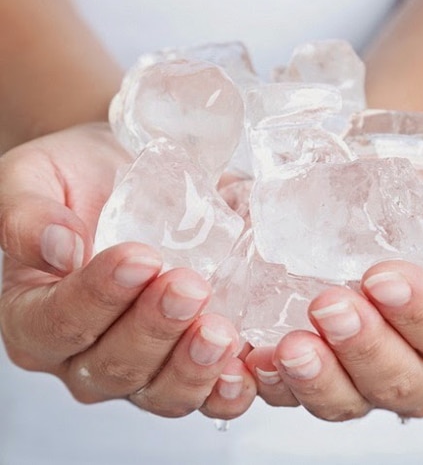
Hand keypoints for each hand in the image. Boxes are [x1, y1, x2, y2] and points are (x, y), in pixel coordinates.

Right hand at [0, 123, 255, 419]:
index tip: (139, 259)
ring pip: (162, 391)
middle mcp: (86, 352)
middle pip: (114, 366)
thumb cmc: (79, 180)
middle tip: (188, 288)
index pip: (57, 323)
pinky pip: (207, 394)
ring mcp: (142, 364)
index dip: (98, 297)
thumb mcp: (36, 178)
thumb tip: (56, 248)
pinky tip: (245, 365)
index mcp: (37, 315)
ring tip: (219, 330)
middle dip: (155, 329)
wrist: (129, 179)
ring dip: (193, 366)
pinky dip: (228, 389)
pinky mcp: (188, 359)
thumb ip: (28, 213)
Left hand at [246, 151, 422, 420]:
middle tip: (330, 306)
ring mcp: (367, 371)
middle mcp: (422, 361)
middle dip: (364, 347)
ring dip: (319, 377)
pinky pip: (298, 392)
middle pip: (405, 382)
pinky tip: (259, 358)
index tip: (383, 278)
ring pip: (350, 399)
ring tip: (292, 347)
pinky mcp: (322, 369)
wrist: (387, 212)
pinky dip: (276, 381)